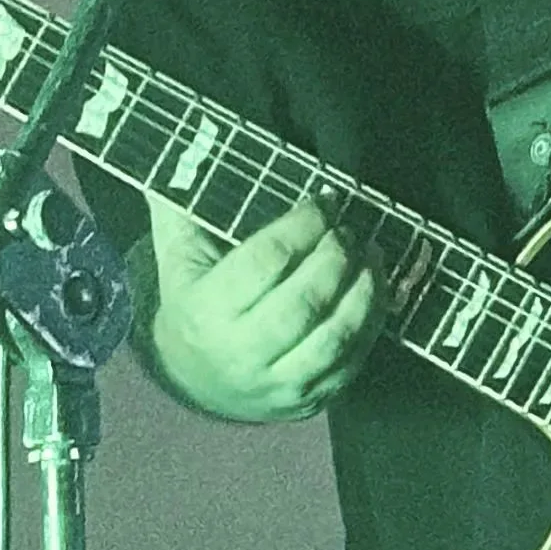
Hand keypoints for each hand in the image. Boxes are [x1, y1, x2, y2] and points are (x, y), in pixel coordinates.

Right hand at [142, 191, 381, 420]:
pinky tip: (375, 288)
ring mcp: (277, 385)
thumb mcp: (175, 256)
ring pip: (334, 337)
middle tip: (348, 229)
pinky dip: (371, 322)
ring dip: (363, 290)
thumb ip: (178, 205)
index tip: (322, 203)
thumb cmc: (192, 303)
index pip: (266, 262)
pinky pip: (352, 362)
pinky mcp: (308, 401)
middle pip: (305, 302)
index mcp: (204, 312)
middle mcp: (240, 354)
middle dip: (336, 257)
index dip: (303, 227)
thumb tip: (178, 148)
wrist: (194, 380)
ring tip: (371, 253)